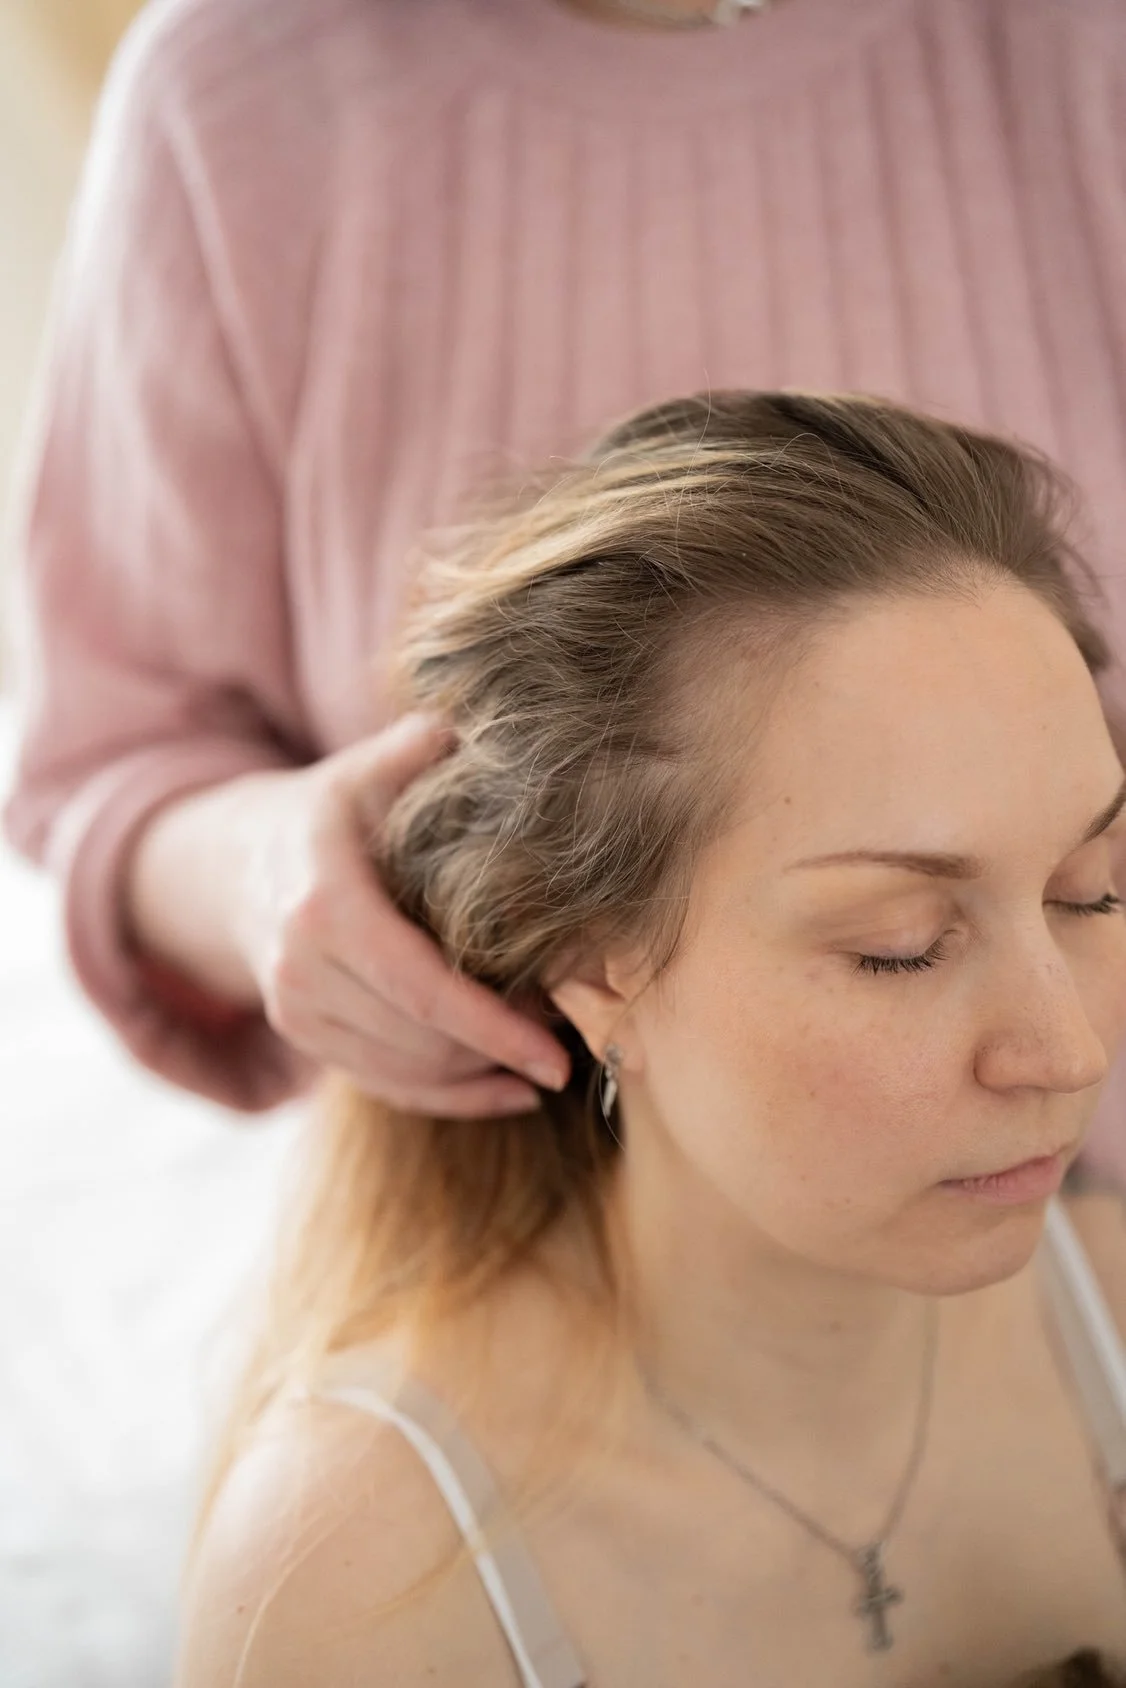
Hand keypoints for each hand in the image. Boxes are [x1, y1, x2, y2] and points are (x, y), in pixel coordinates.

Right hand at [233, 714, 569, 1115]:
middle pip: (419, 1041)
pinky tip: (506, 1091)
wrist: (235, 861)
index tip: (560, 1054)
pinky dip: (449, 1099)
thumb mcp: (363, 770)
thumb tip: (474, 733)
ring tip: (546, 1060)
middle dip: (501, 1050)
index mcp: (325, 905)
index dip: (495, 1028)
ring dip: (481, 1077)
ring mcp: (296, 1011)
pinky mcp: (303, 1039)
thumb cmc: (324, 811)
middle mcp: (301, 969)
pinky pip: (384, 1086)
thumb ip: (417, 750)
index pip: (421, 987)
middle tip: (572, 1038)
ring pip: (404, 1074)